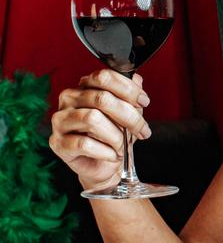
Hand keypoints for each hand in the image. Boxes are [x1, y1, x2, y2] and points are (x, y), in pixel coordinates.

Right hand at [49, 69, 151, 190]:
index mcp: (84, 86)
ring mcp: (60, 120)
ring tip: (122, 146)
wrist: (103, 165)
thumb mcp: (127, 113)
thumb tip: (137, 79)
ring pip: (92, 119)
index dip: (128, 89)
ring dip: (116, 136)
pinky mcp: (58, 142)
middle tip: (142, 131)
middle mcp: (69, 99)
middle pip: (102, 99)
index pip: (104, 77)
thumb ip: (130, 95)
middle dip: (129, 117)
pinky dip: (105, 151)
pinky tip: (112, 155)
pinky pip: (84, 143)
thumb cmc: (114, 135)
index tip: (144, 102)